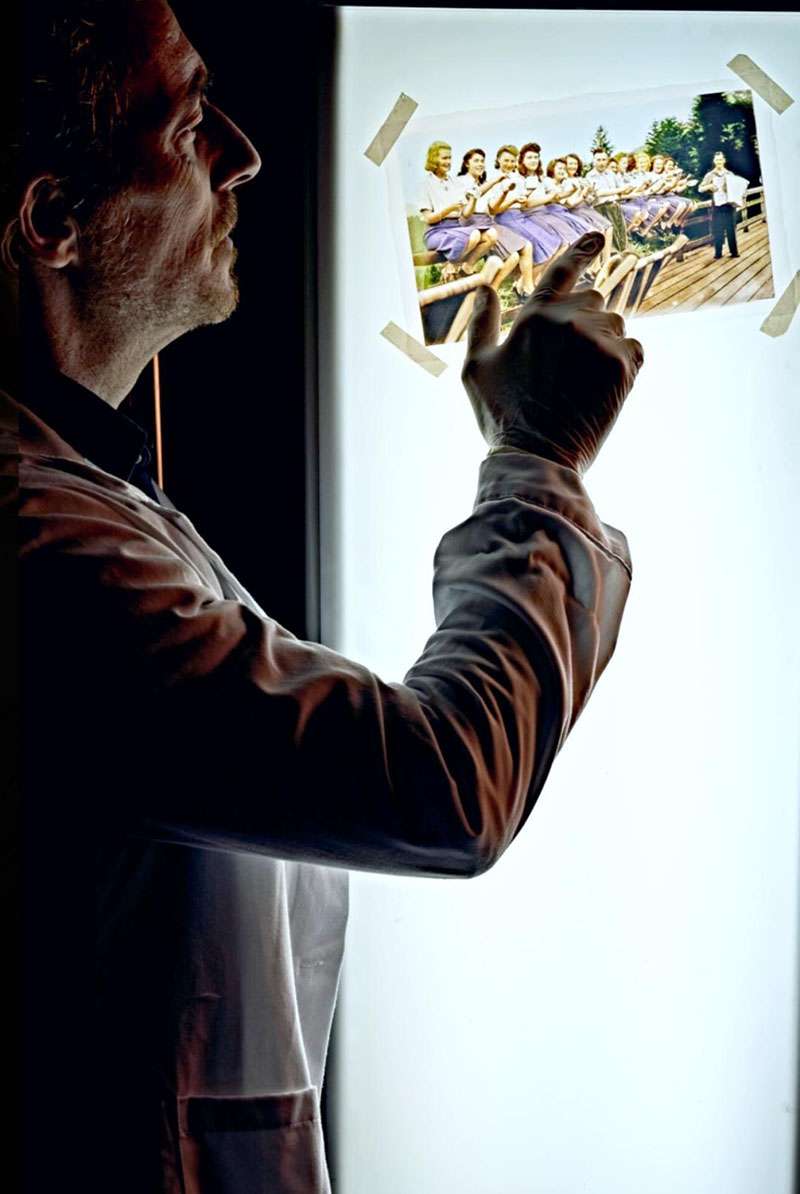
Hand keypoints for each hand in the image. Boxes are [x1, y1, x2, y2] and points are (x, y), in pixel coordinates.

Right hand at [461, 232, 643, 475]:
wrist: (537, 458)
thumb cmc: (501, 418)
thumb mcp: (475, 370)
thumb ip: (480, 325)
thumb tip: (483, 289)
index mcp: (533, 317)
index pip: (562, 270)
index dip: (582, 250)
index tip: (599, 236)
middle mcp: (569, 320)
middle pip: (594, 298)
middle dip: (586, 319)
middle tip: (570, 361)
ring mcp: (598, 341)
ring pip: (616, 322)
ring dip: (604, 341)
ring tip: (582, 378)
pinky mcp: (623, 365)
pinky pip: (634, 347)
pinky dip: (623, 361)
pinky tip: (602, 386)